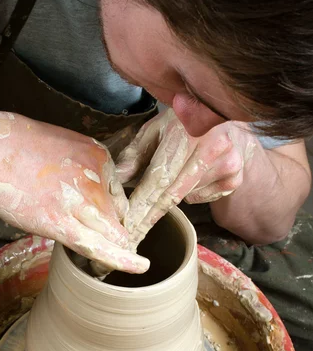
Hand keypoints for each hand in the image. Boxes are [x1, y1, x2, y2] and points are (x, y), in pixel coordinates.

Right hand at [0, 106, 148, 273]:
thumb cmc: (16, 148)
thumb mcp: (63, 146)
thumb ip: (82, 167)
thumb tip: (88, 188)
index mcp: (99, 157)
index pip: (118, 196)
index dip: (111, 215)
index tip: (102, 225)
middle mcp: (96, 177)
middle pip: (118, 217)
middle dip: (116, 234)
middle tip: (102, 244)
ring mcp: (79, 199)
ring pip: (112, 233)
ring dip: (113, 248)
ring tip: (101, 256)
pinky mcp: (60, 221)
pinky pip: (98, 246)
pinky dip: (121, 259)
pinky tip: (140, 267)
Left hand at [116, 109, 255, 246]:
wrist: (222, 116)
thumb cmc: (182, 124)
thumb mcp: (155, 131)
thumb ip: (135, 154)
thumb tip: (117, 178)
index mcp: (185, 133)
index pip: (158, 177)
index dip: (142, 203)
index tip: (128, 223)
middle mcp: (210, 147)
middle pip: (173, 194)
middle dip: (149, 217)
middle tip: (134, 235)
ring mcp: (226, 164)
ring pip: (186, 196)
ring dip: (171, 194)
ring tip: (175, 169)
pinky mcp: (234, 177)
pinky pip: (202, 197)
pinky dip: (192, 193)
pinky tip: (194, 172)